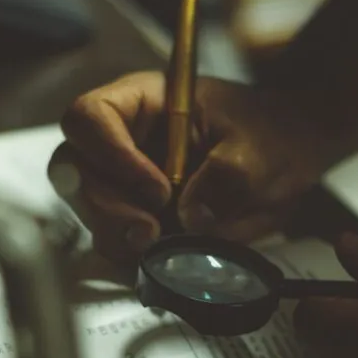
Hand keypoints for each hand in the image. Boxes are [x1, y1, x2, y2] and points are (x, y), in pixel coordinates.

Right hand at [48, 71, 335, 262]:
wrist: (283, 160)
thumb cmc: (268, 136)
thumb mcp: (258, 149)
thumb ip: (228, 176)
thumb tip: (190, 216)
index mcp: (143, 101)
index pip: (90, 117)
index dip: (109, 154)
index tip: (158, 191)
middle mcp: (121, 137)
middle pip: (74, 167)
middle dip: (106, 206)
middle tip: (148, 233)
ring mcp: (122, 178)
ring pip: (86, 207)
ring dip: (114, 233)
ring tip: (157, 245)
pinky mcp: (132, 214)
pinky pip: (110, 236)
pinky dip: (127, 253)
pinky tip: (158, 256)